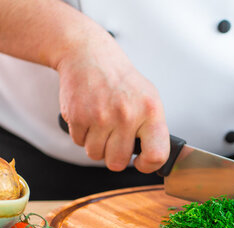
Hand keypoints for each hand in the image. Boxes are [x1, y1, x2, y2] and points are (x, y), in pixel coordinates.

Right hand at [56, 29, 168, 172]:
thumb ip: (152, 128)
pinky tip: (88, 116)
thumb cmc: (120, 79)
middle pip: (118, 162)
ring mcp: (101, 116)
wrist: (89, 55)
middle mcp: (127, 114)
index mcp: (150, 111)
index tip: (142, 162)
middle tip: (115, 138)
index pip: (157, 154)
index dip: (148, 166)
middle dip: (114, 155)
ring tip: (101, 124)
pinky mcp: (77, 116)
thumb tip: (153, 158)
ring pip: (95, 155)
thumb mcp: (148, 97)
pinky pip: (78, 142)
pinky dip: (82, 134)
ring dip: (96, 144)